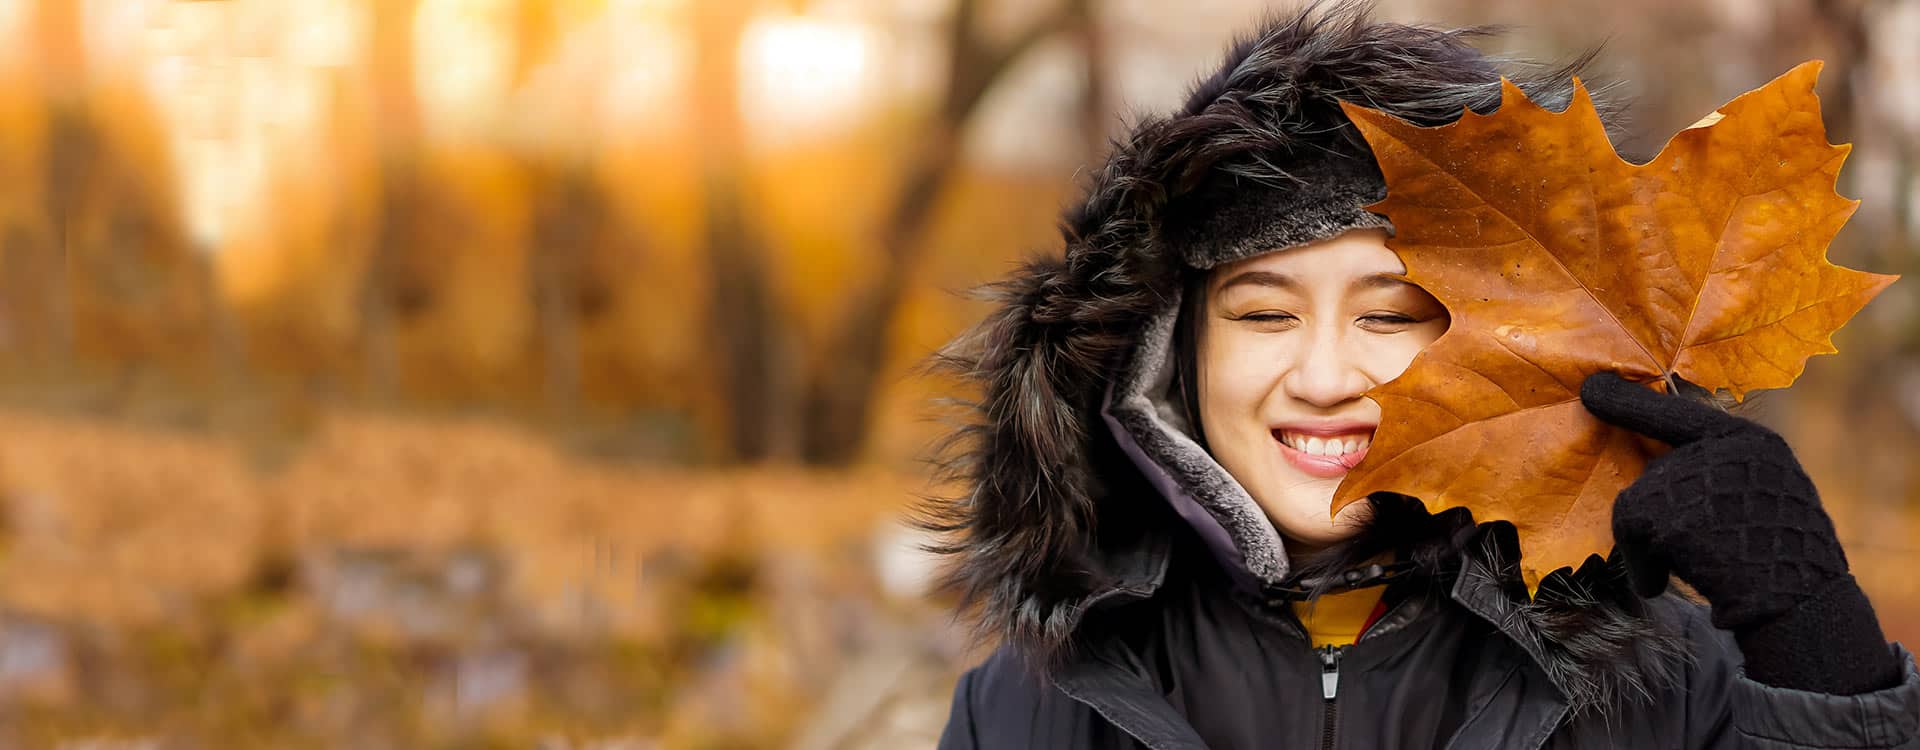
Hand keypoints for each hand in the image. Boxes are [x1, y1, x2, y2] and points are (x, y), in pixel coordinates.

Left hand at [1578, 372, 1848, 630]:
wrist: (1799, 606)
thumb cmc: (1784, 562)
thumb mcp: (1764, 498)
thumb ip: (1717, 474)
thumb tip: (1653, 472)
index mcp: (1751, 441)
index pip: (1682, 413)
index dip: (1632, 403)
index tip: (1591, 387)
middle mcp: (1722, 448)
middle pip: (1656, 473)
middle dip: (1663, 518)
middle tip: (1704, 551)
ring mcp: (1694, 475)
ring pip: (1638, 502)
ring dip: (1652, 545)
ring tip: (1697, 567)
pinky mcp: (1666, 508)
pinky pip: (1628, 531)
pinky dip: (1640, 563)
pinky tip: (1666, 581)